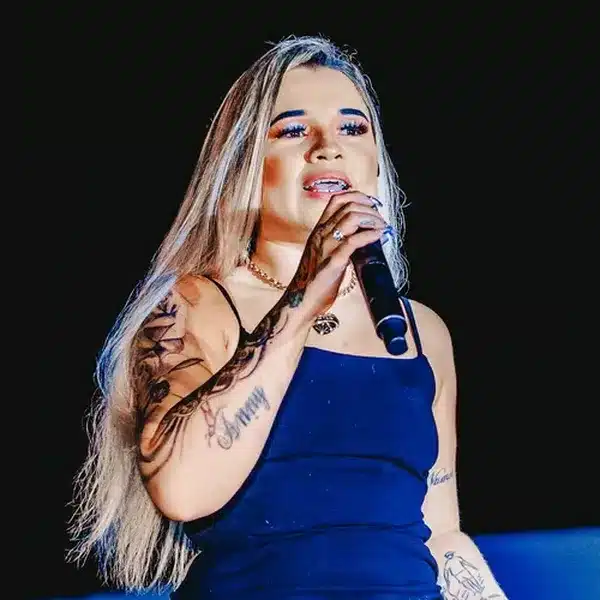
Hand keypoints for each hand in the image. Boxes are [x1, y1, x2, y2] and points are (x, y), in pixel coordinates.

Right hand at [287, 191, 387, 321]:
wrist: (300, 302)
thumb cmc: (313, 282)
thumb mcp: (324, 255)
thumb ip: (338, 243)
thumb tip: (361, 237)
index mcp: (319, 231)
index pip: (337, 200)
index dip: (358, 197)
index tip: (372, 205)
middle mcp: (321, 234)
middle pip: (348, 205)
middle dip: (370, 209)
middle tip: (381, 220)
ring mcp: (326, 247)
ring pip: (351, 217)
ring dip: (372, 219)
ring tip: (382, 227)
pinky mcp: (333, 262)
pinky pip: (353, 241)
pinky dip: (370, 234)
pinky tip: (379, 236)